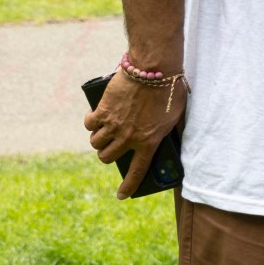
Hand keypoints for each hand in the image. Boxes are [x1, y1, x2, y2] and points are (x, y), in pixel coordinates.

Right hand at [85, 70, 188, 198]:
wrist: (154, 69)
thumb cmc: (170, 90)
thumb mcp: (174, 116)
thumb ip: (164, 130)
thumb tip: (159, 138)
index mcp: (150, 141)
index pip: (138, 171)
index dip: (129, 186)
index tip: (122, 196)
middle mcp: (129, 138)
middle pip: (108, 157)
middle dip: (108, 154)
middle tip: (111, 147)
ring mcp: (114, 125)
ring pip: (96, 143)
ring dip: (98, 140)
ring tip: (103, 132)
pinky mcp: (102, 111)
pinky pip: (89, 124)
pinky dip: (91, 122)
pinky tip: (95, 117)